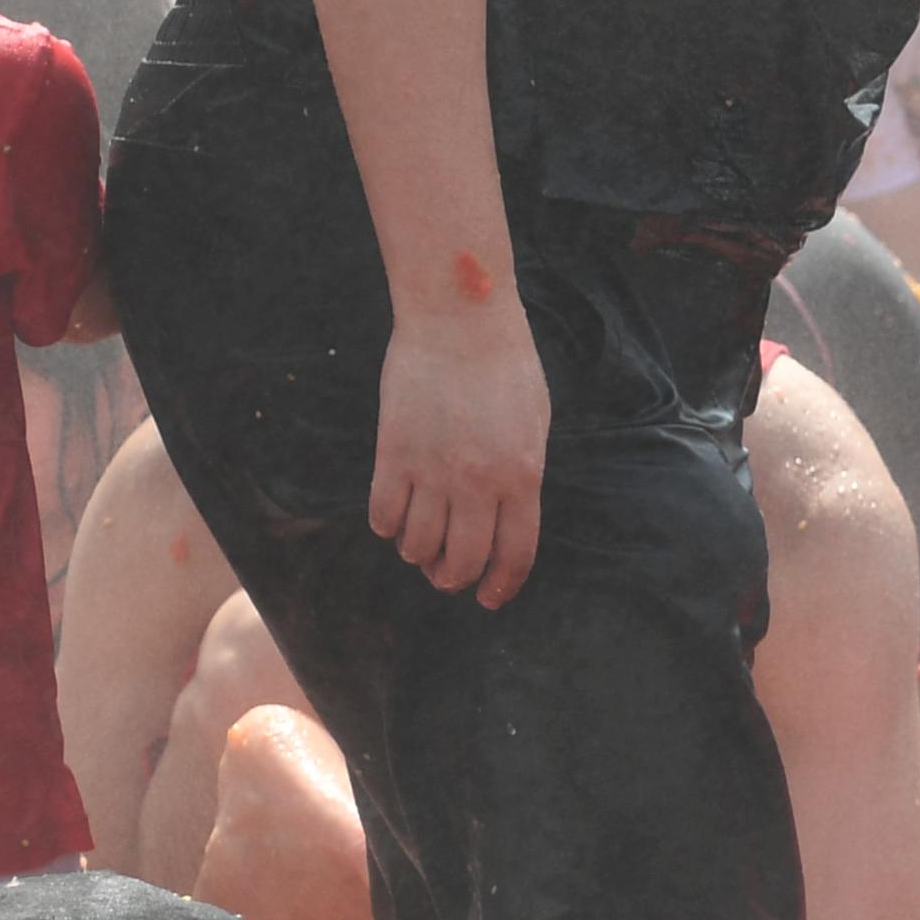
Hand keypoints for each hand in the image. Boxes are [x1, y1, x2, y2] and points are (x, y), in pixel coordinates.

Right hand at [370, 295, 548, 607]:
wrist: (460, 320)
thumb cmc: (506, 368)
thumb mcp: (535, 427)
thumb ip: (523, 477)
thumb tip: (507, 520)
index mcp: (523, 479)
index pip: (515, 555)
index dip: (501, 585)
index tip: (489, 598)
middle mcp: (479, 483)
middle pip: (463, 561)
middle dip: (454, 579)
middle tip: (447, 577)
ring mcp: (434, 469)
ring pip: (419, 543)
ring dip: (418, 554)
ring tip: (419, 547)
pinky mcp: (394, 451)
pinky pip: (384, 512)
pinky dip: (386, 527)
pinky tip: (392, 520)